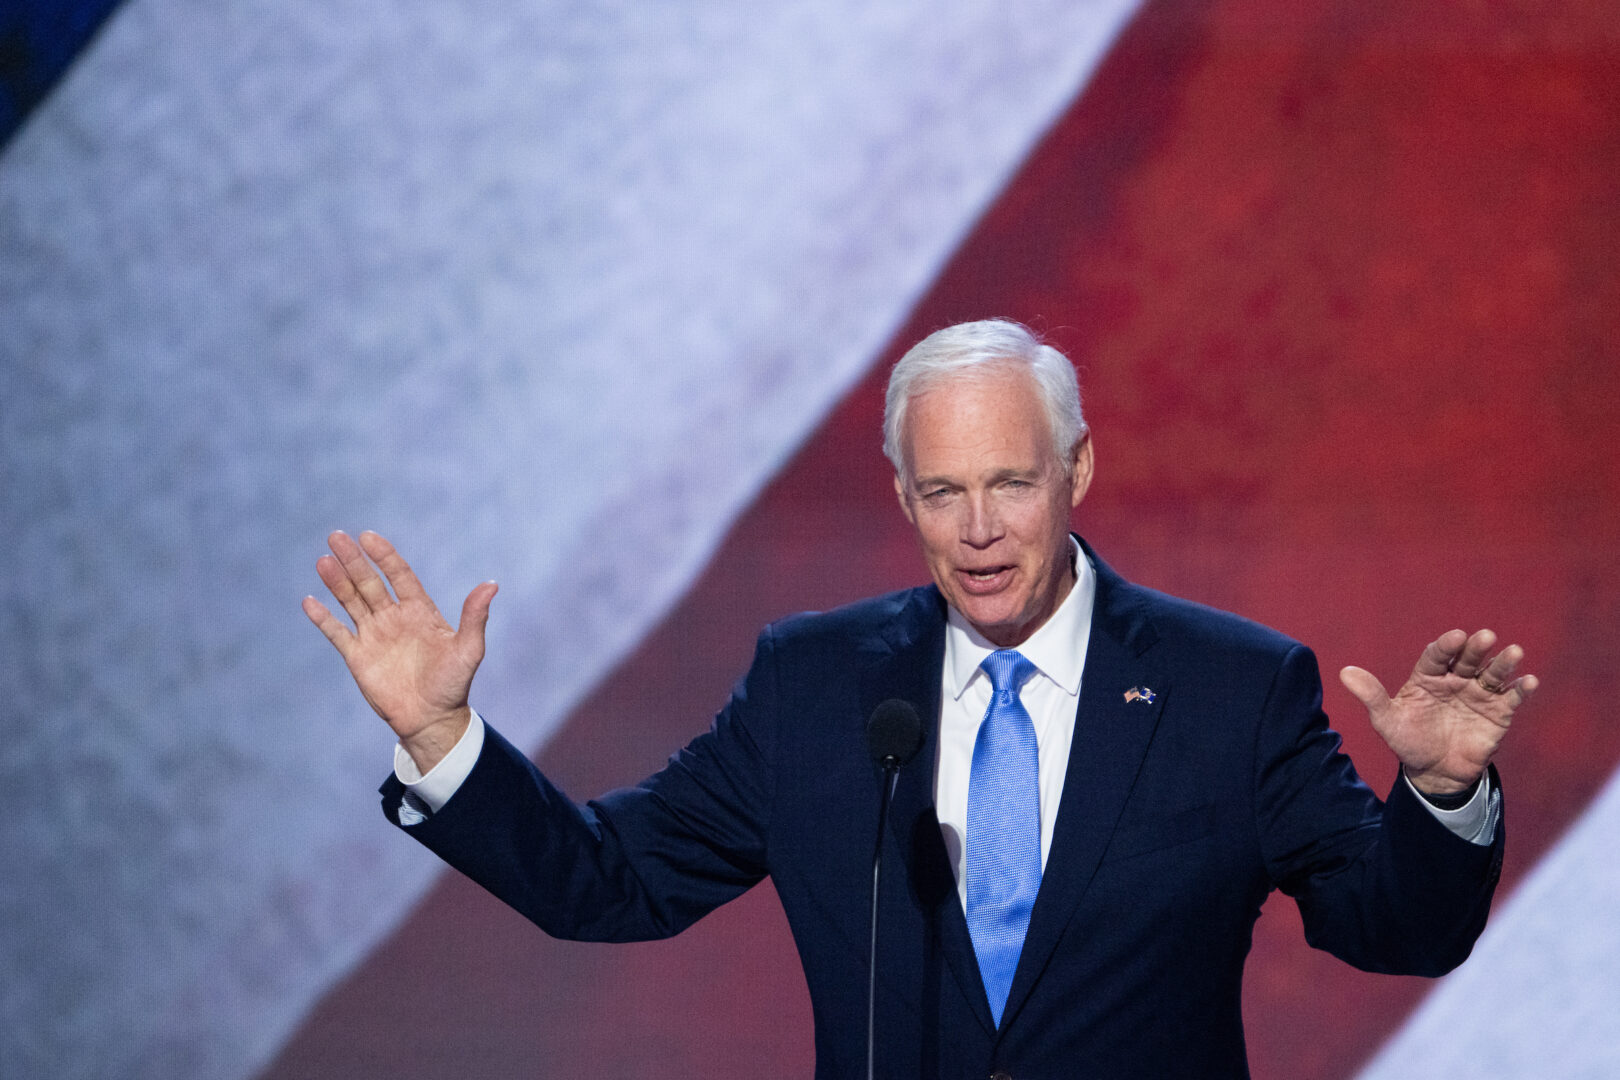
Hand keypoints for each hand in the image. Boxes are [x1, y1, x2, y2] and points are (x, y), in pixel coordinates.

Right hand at [302, 530, 497, 773]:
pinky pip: (337, 633)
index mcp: (419, 611)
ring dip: (337, 582)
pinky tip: (309, 600)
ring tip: (323, 561)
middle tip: (336, 537)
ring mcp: (374, 635)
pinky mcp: (358, 657)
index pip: (399, 575)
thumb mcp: (469, 650)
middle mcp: (394, 617)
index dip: (385, 556)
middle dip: (354, 561)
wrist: (432, 719)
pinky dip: (323, 618)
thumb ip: (475, 617)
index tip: (368, 537)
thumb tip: (492, 584)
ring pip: (351, 602)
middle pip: (370, 582)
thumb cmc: (454, 684)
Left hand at [1340, 629, 1537, 796]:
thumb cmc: (1408, 741)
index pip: (1436, 656)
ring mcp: (1478, 694)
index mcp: (1427, 677)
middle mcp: (1454, 680)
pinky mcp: (1498, 712)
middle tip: (1485, 637)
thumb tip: (1344, 672)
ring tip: (1514, 652)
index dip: (1445, 646)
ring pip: (1492, 674)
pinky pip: (1511, 698)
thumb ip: (1371, 697)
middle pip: (1466, 660)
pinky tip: (1529, 682)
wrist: (1435, 772)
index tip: (1455, 637)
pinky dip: (1520, 689)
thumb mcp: (1387, 721)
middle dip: (1476, 648)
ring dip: (1503, 663)